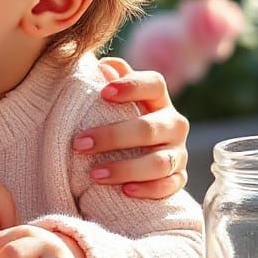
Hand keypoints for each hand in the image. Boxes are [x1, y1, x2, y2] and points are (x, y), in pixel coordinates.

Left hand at [73, 57, 189, 199]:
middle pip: (149, 129)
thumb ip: (108, 79)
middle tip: (79, 144)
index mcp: (158, 98)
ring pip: (159, 162)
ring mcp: (178, 152)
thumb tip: (102, 67)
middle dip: (112, 137)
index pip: (154, 84)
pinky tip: (124, 190)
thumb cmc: (114, 115)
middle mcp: (173, 124)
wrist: (133, 150)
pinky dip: (148, 189)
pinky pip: (169, 186)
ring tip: (94, 174)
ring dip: (125, 168)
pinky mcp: (178, 177)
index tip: (103, 92)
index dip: (132, 86)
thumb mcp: (111, 96)